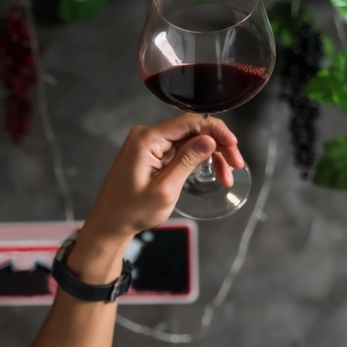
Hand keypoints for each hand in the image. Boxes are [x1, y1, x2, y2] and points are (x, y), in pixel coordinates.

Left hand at [83, 114, 244, 239]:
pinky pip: (180, 152)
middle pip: (192, 131)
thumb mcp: (164, 189)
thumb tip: (209, 139)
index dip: (215, 130)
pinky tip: (214, 173)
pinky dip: (198, 161)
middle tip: (236, 165)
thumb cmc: (131, 211)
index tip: (234, 144)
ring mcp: (149, 146)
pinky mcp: (152, 156)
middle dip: (217, 146)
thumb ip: (187, 161)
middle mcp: (147, 137)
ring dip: (211, 156)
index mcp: (146, 139)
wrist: (110, 224)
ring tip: (227, 177)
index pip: (189, 122)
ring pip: (190, 142)